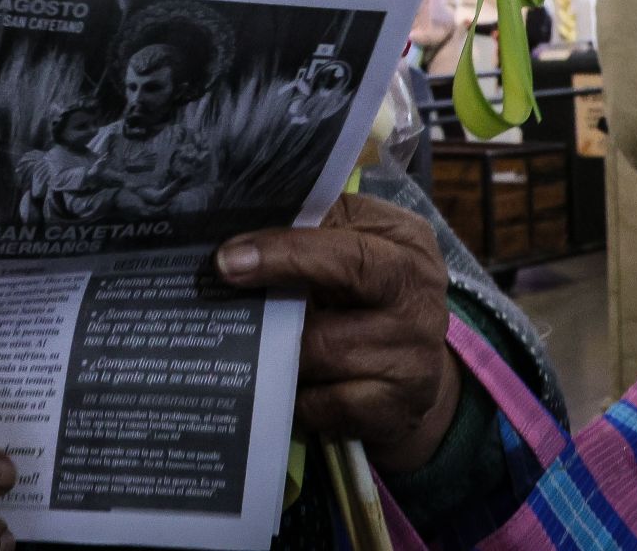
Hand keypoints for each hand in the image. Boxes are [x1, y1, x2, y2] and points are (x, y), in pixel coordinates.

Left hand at [215, 194, 459, 473]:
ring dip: (272, 350)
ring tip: (240, 341)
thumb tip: (238, 235)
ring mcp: (412, 360)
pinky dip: (293, 397)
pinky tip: (275, 386)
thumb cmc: (365, 290)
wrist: (411, 367)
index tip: (228, 260)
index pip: (347, 249)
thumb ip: (309, 228)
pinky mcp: (395, 408)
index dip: (285, 253)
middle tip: (219, 298)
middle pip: (334, 313)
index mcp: (406, 246)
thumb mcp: (352, 241)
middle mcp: (417, 302)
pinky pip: (323, 405)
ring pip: (318, 355)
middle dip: (273, 296)